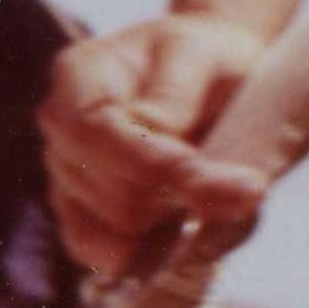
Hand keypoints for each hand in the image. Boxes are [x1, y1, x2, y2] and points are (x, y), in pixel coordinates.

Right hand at [40, 11, 275, 279]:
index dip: (158, 163)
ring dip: (180, 216)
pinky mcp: (84, 215)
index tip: (217, 170)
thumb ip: (175, 98)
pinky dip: (154, 250)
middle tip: (247, 183)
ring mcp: (67, 178)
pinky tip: (192, 228)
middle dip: (183, 193)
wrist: (208, 71)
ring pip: (121, 229)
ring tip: (224, 189)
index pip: (98, 136)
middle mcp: (60, 133)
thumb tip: (162, 149)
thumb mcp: (201, 53)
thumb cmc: (206, 54)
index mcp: (78, 78)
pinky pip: (104, 254)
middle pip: (115, 194)